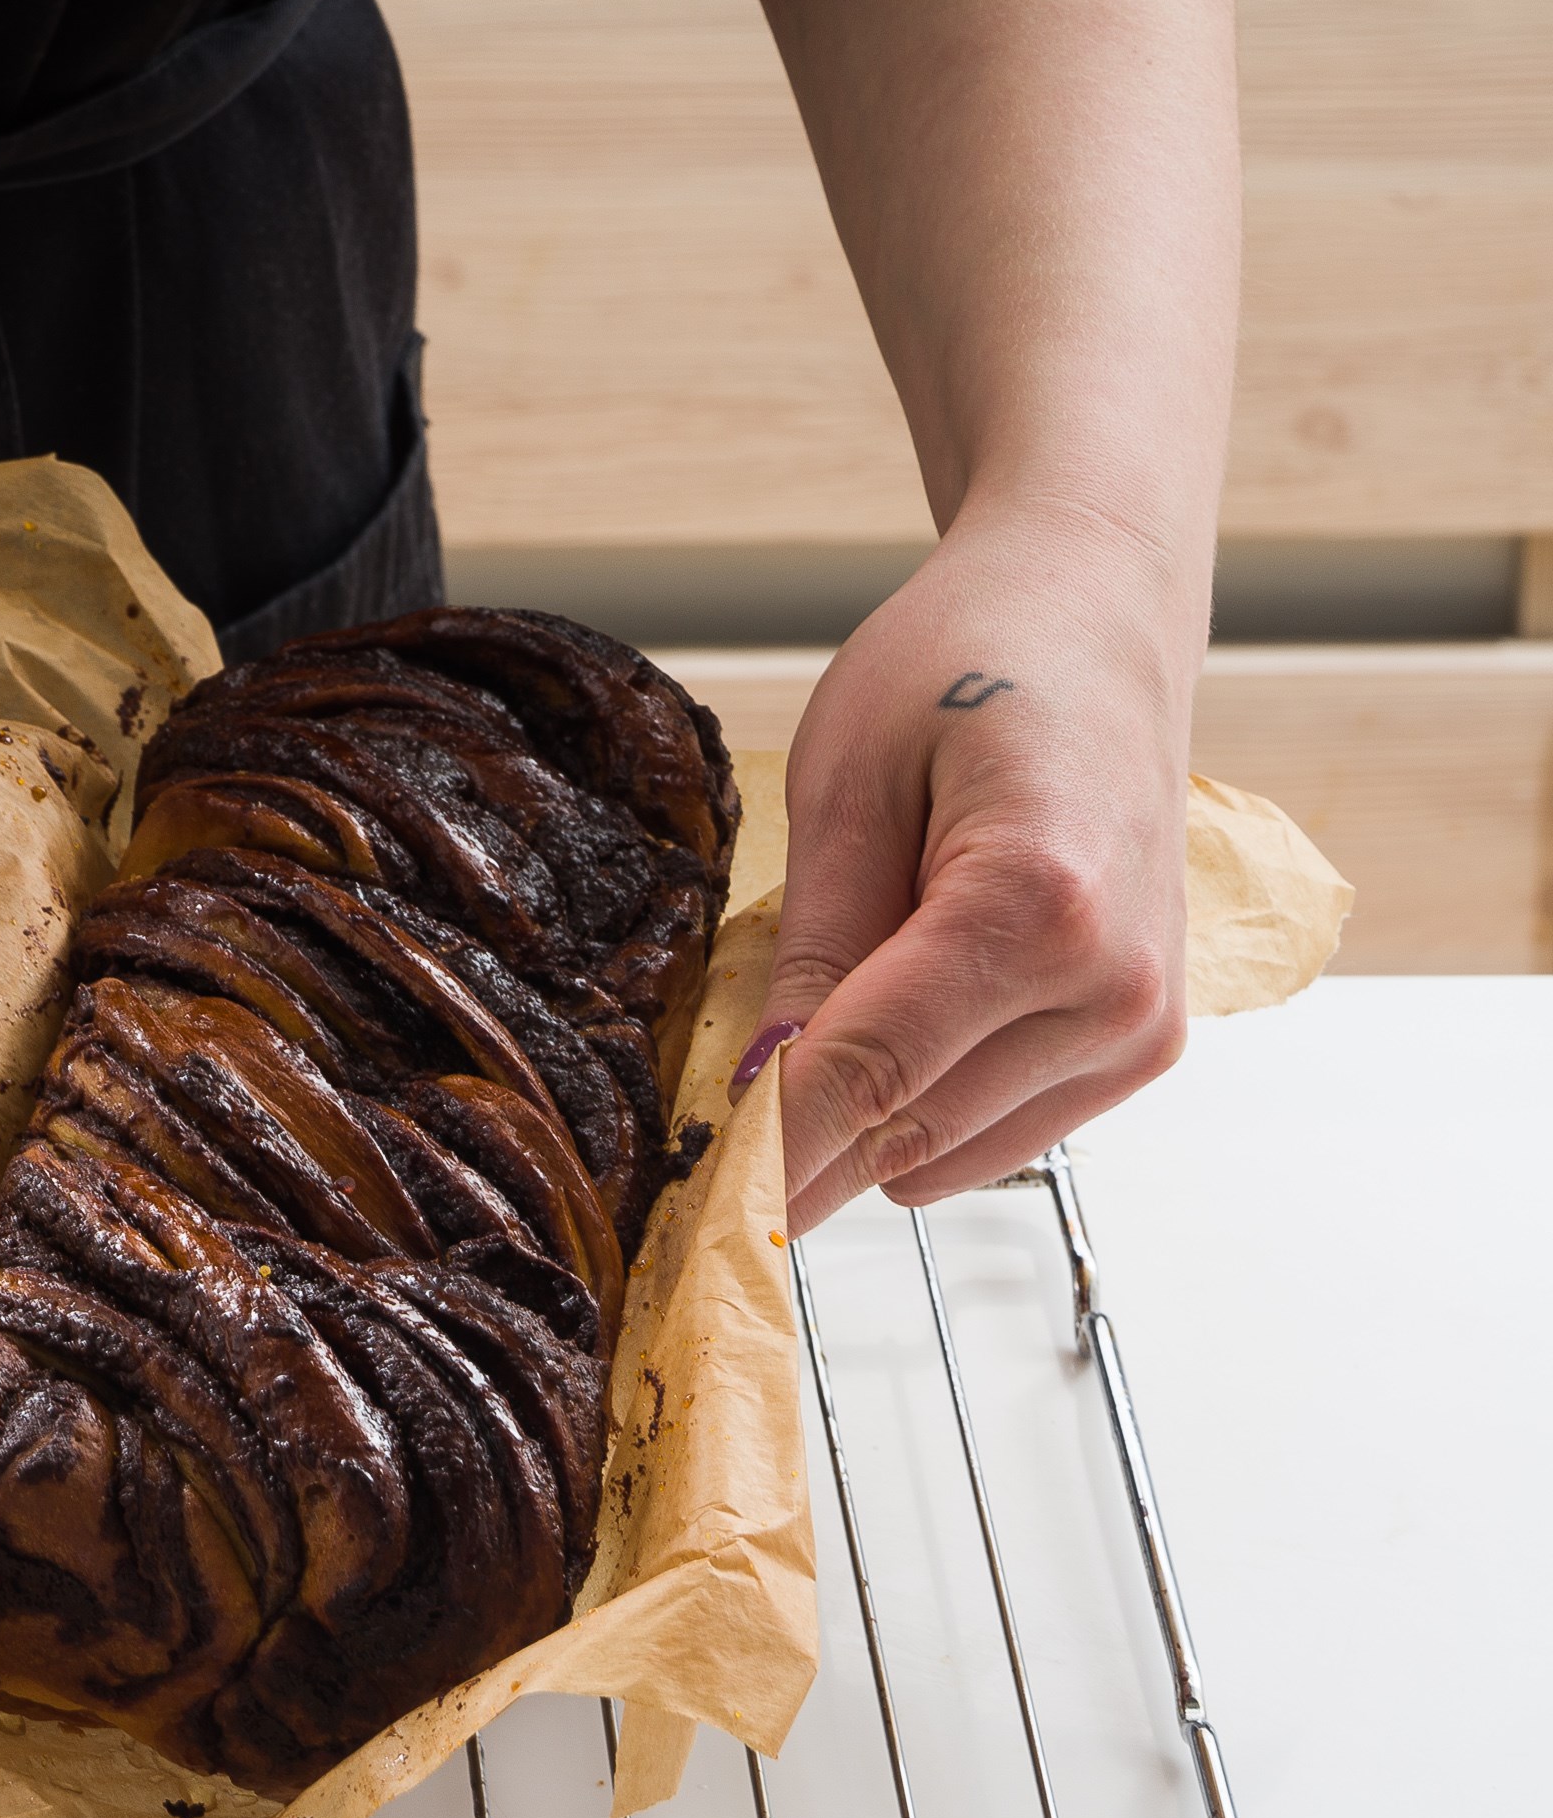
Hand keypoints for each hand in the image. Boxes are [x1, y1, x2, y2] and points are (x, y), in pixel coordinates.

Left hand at [753, 508, 1199, 1232]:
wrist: (1099, 614)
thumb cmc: (971, 662)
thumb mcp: (847, 787)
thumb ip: (811, 952)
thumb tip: (753, 1094)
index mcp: (1039, 909)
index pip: (862, 1078)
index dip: (757, 1150)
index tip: (674, 1203)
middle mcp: (1114, 987)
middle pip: (901, 1134)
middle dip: (792, 1146)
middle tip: (696, 1134)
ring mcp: (1141, 1026)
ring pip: (942, 1156)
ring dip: (861, 1123)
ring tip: (836, 1002)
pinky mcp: (1143, 1045)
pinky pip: (993, 1136)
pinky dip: (923, 1105)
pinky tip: (905, 1011)